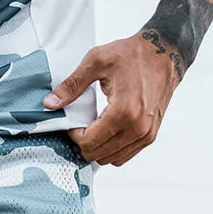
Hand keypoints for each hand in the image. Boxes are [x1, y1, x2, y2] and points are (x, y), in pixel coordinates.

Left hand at [43, 33, 178, 166]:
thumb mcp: (96, 61)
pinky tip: (107, 132)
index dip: (74, 135)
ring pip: (110, 160)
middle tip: (82, 125)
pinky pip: (123, 157)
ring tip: (95, 127)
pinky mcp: (149, 137)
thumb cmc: (130, 54)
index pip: (89, 142)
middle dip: (84, 143)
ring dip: (97, 148)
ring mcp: (145, 135)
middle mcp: (136, 128)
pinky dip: (111, 150)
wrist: (164, 53)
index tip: (74, 122)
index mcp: (123, 111)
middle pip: (97, 155)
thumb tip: (49, 104)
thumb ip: (72, 85)